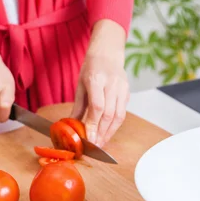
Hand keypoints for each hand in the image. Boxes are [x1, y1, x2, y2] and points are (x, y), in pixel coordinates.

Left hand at [70, 20, 129, 146]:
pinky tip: (107, 133)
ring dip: (110, 132)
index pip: (97, 107)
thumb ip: (78, 106)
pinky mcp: (127, 93)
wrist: (108, 53)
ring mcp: (122, 88)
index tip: (89, 139)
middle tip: (94, 147)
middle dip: (101, 133)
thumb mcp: (80, 85)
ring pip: (119, 116)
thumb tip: (72, 125)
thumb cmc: (91, 68)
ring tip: (101, 144)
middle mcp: (112, 84)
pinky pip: (122, 112)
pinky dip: (115, 126)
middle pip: (109, 114)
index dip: (94, 125)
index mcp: (96, 80)